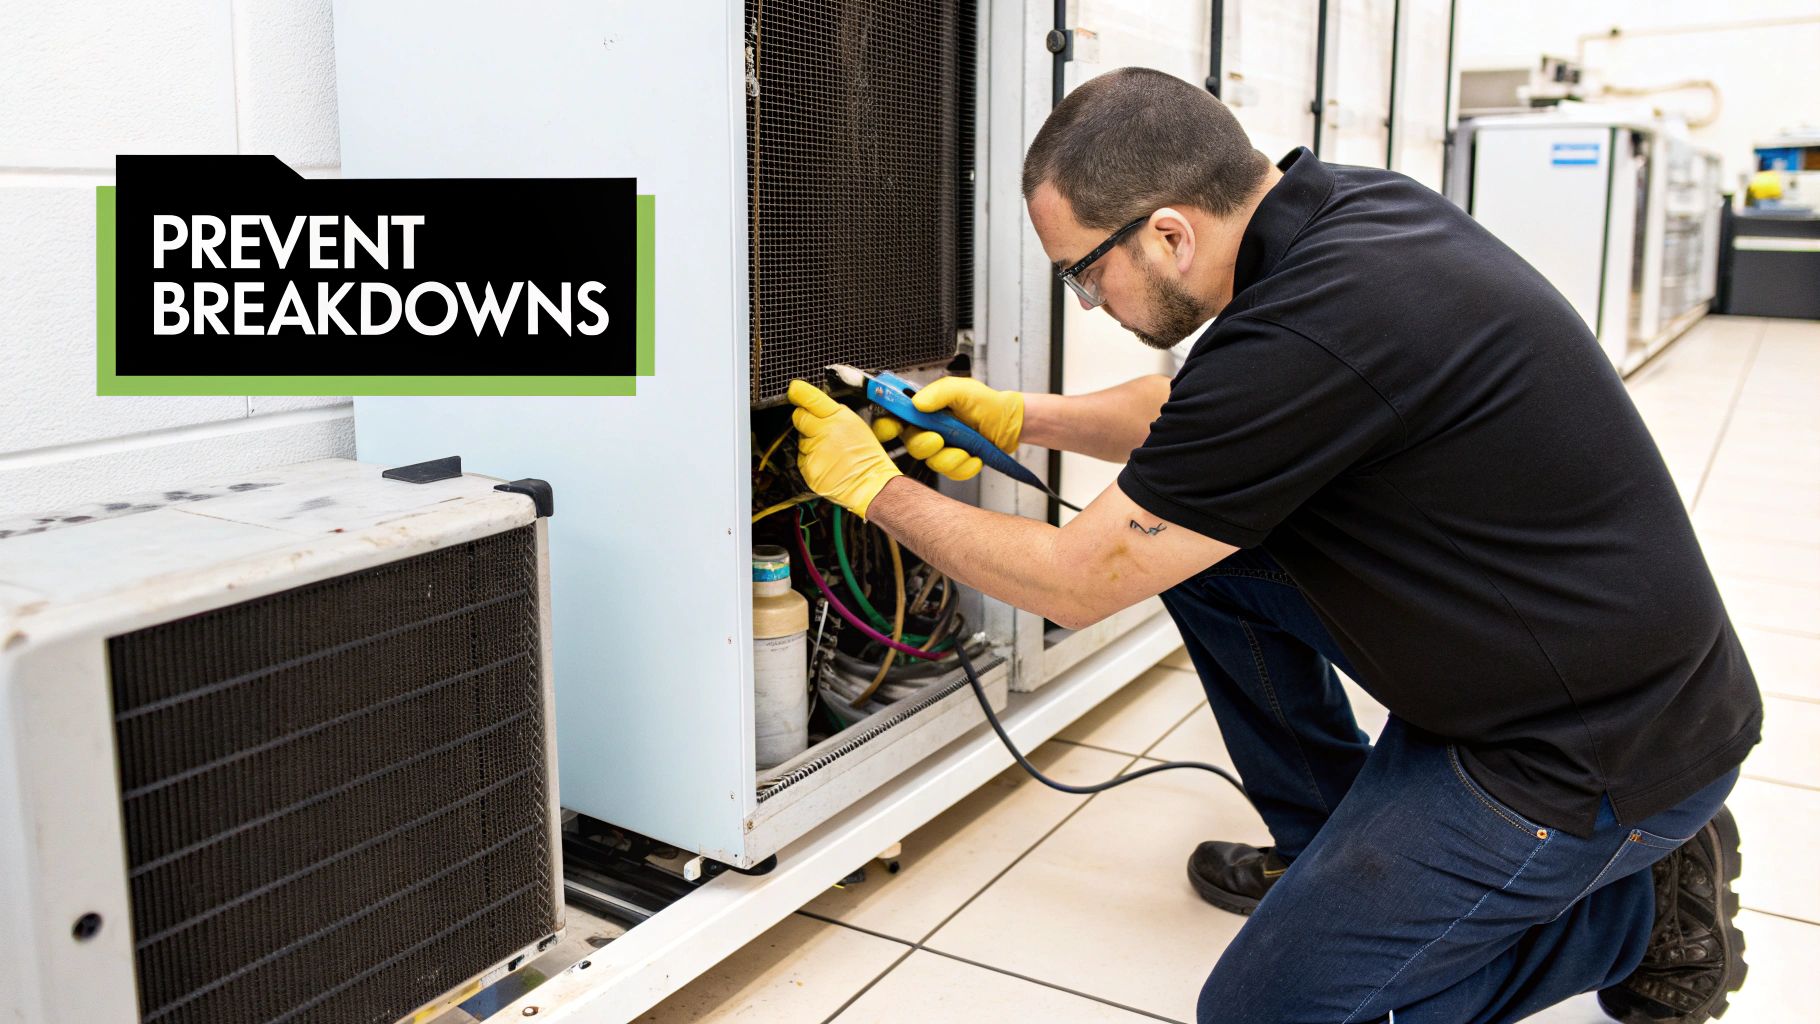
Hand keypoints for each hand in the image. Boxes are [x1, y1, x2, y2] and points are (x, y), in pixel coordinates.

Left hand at [788, 380, 902, 518]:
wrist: (872, 484)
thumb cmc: (866, 455)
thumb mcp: (856, 424)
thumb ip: (833, 413)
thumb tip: (812, 404)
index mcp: (839, 418)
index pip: (812, 399)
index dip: (800, 393)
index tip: (794, 390)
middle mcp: (825, 432)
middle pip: (799, 417)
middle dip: (806, 421)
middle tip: (821, 431)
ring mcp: (816, 451)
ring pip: (801, 440)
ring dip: (810, 443)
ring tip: (830, 452)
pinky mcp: (809, 469)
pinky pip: (802, 459)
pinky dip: (811, 461)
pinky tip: (827, 464)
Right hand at [872, 376, 1023, 481]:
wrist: (1008, 423)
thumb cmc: (985, 403)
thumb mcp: (962, 389)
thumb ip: (939, 393)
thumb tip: (917, 403)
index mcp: (923, 411)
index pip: (894, 419)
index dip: (886, 426)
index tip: (891, 429)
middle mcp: (928, 430)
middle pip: (911, 445)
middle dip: (924, 444)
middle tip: (938, 439)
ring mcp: (940, 449)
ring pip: (931, 462)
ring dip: (950, 457)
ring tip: (967, 448)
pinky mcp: (954, 464)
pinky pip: (951, 473)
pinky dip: (965, 467)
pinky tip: (975, 456)